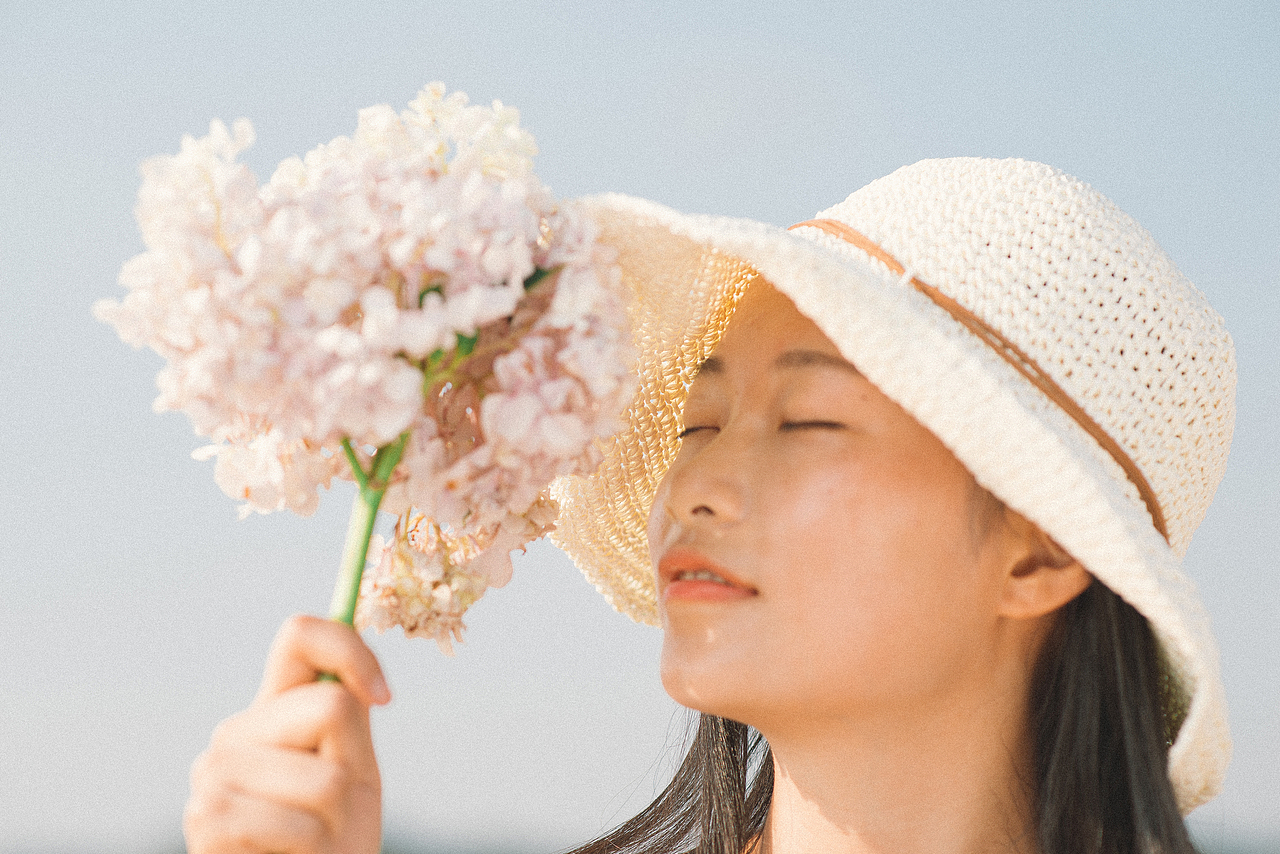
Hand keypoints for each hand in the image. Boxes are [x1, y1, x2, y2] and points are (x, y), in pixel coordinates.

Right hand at [184, 615, 390, 853]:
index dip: (350, 650)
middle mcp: (235, 732)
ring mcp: (213, 773)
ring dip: (337, 824)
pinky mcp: (207, 819)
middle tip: (334, 814)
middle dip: (352, 769)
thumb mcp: (352, 773)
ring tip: (313, 845)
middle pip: (329, 707)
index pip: (299, 635)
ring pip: (325, 777)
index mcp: (272, 709)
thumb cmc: (330, 845)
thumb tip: (357, 671)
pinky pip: (298, 824)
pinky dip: (314, 850)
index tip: (383, 698)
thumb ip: (347, 717)